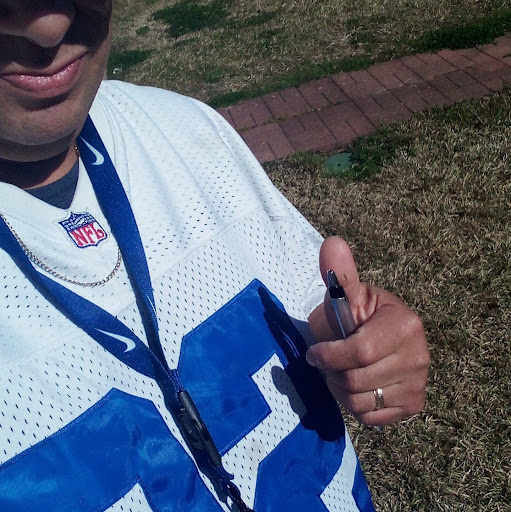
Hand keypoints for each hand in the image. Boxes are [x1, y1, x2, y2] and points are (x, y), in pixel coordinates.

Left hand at [306, 236, 429, 425]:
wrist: (376, 336)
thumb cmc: (356, 314)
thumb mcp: (348, 295)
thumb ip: (339, 274)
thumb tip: (332, 243)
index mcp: (405, 325)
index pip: (359, 352)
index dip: (329, 355)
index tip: (314, 352)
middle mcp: (420, 356)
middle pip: (356, 381)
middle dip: (332, 373)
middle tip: (329, 361)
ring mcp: (419, 383)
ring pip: (359, 402)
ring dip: (340, 389)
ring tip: (342, 371)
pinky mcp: (414, 405)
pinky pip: (370, 417)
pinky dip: (354, 406)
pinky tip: (358, 385)